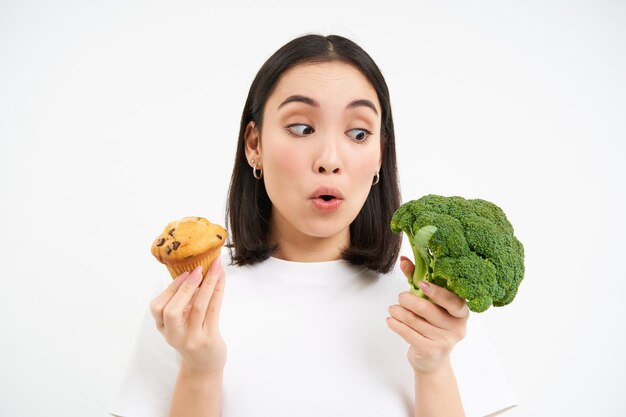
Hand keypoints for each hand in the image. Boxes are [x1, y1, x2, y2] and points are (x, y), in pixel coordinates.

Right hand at [149, 256, 226, 374]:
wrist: (203, 367)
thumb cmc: (192, 338)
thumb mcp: (180, 323)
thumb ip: (182, 302)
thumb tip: (193, 270)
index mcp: (164, 328)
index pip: (158, 307)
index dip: (170, 288)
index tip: (184, 273)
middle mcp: (175, 335)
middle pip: (171, 311)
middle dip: (184, 288)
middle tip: (197, 270)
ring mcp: (192, 338)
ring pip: (197, 308)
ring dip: (207, 284)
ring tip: (214, 267)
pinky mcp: (209, 338)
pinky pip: (214, 310)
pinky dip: (218, 290)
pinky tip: (221, 278)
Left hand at [386, 256, 468, 373]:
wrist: (432, 360)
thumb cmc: (432, 326)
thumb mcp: (430, 303)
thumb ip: (418, 280)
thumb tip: (404, 260)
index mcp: (461, 312)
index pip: (453, 301)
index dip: (437, 292)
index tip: (421, 284)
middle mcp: (457, 327)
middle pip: (427, 309)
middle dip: (408, 300)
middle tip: (400, 297)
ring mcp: (445, 341)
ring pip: (414, 321)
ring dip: (398, 312)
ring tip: (392, 309)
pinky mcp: (430, 351)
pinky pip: (408, 334)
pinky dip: (396, 324)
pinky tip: (390, 320)